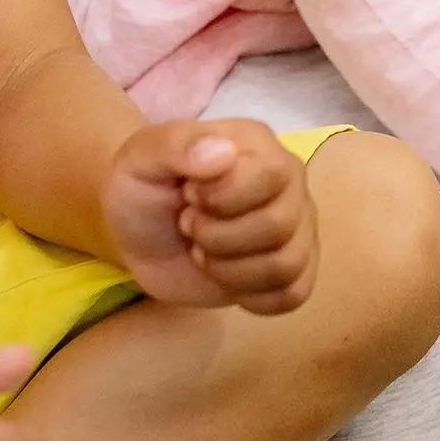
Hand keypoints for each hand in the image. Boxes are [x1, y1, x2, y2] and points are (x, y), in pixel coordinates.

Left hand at [103, 120, 319, 315]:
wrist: (142, 236)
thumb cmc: (145, 189)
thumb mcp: (139, 157)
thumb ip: (175, 145)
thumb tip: (223, 152)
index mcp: (261, 147)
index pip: (272, 174)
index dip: (224, 197)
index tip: (189, 196)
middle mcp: (291, 187)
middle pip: (279, 225)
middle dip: (217, 237)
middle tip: (190, 227)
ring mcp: (299, 232)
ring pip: (286, 265)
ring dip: (229, 270)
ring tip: (205, 252)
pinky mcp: (296, 273)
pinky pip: (291, 295)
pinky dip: (250, 296)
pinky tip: (226, 278)